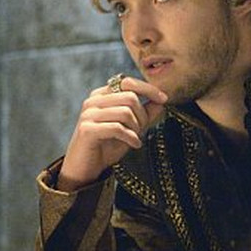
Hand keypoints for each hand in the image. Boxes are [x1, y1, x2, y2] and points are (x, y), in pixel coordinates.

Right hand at [58, 76, 166, 191]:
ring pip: (125, 112)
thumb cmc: (108, 146)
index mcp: (102, 95)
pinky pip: (117, 128)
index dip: (148, 89)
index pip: (127, 82)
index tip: (164, 98)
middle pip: (130, 97)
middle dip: (143, 115)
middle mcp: (93, 101)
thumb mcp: (131, 128)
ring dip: (137, 128)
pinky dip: (131, 137)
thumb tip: (161, 101)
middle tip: (142, 130)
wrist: (86, 168)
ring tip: (136, 138)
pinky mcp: (87, 129)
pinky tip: (135, 145)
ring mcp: (88, 114)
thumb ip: (145, 114)